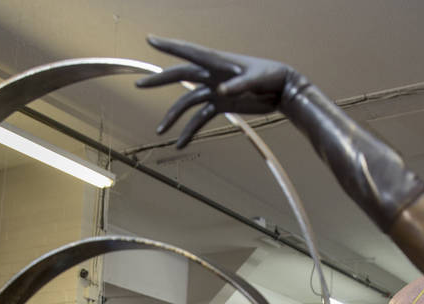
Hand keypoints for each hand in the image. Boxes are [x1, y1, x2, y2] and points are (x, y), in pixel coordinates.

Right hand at [138, 36, 304, 147]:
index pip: (189, 52)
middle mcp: (212, 74)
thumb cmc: (272, 77)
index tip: (150, 40)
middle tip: (139, 84)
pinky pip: (201, 118)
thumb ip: (238, 85)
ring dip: (173, 116)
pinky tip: (181, 144)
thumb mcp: (256, 79)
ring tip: (160, 131)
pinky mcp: (222, 104)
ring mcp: (215, 90)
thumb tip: (221, 92)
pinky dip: (191, 131)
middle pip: (180, 76)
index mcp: (218, 62)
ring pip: (187, 102)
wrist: (284, 90)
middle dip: (159, 81)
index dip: (169, 46)